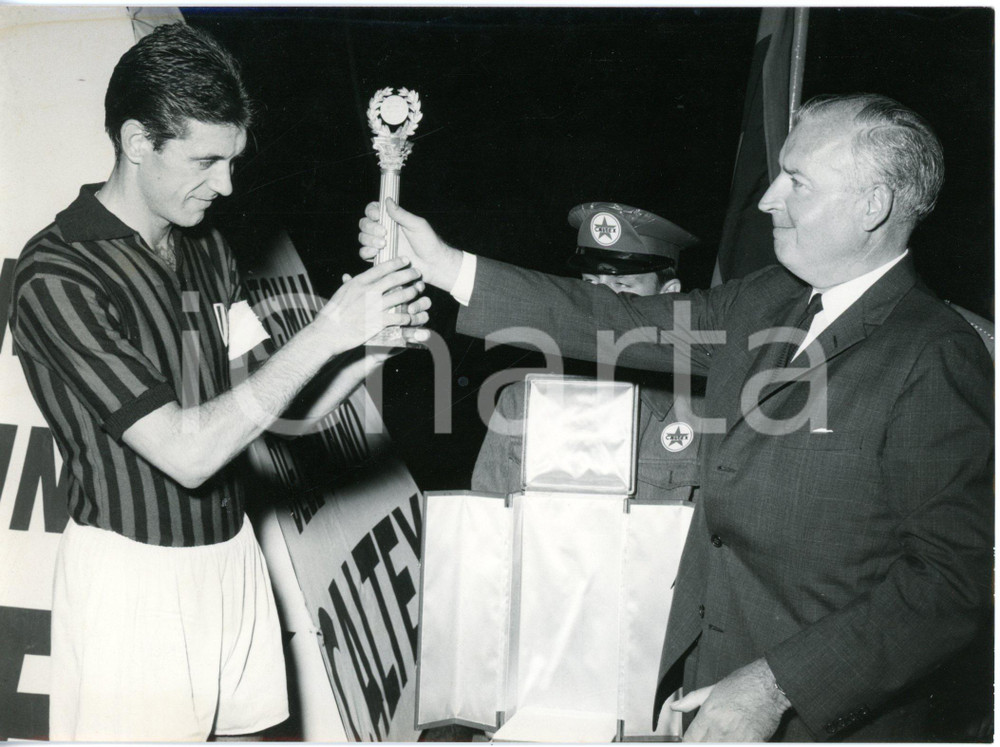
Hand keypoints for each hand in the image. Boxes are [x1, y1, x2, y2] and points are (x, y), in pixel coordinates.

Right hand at [315, 257, 429, 351]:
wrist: (328, 333)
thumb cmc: (333, 314)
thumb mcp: (341, 293)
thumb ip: (349, 284)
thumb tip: (349, 276)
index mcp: (358, 282)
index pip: (381, 268)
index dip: (396, 262)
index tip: (405, 260)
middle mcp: (368, 292)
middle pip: (394, 279)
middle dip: (409, 274)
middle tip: (418, 273)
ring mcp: (374, 307)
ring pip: (400, 296)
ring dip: (412, 293)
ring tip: (417, 291)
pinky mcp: (378, 322)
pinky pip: (398, 317)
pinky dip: (406, 316)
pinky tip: (410, 316)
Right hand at [358, 198, 463, 291]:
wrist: (432, 264)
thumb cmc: (428, 242)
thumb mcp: (417, 225)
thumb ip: (401, 214)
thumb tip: (388, 200)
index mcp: (391, 219)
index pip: (373, 210)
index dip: (371, 211)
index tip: (378, 216)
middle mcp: (384, 230)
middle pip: (364, 224)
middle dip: (371, 227)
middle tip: (384, 233)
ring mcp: (380, 244)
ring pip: (363, 238)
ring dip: (369, 239)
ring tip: (383, 244)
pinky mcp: (380, 257)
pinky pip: (364, 253)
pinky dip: (366, 252)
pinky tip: (376, 252)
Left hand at [671, 658, 789, 741]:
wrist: (769, 686)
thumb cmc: (743, 684)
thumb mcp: (712, 689)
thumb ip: (691, 701)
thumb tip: (675, 707)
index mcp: (708, 715)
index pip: (690, 740)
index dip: (689, 742)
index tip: (693, 740)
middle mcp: (720, 729)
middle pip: (703, 746)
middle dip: (702, 743)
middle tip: (707, 737)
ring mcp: (737, 739)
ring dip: (718, 744)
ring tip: (720, 738)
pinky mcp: (752, 743)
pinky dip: (734, 745)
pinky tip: (735, 740)